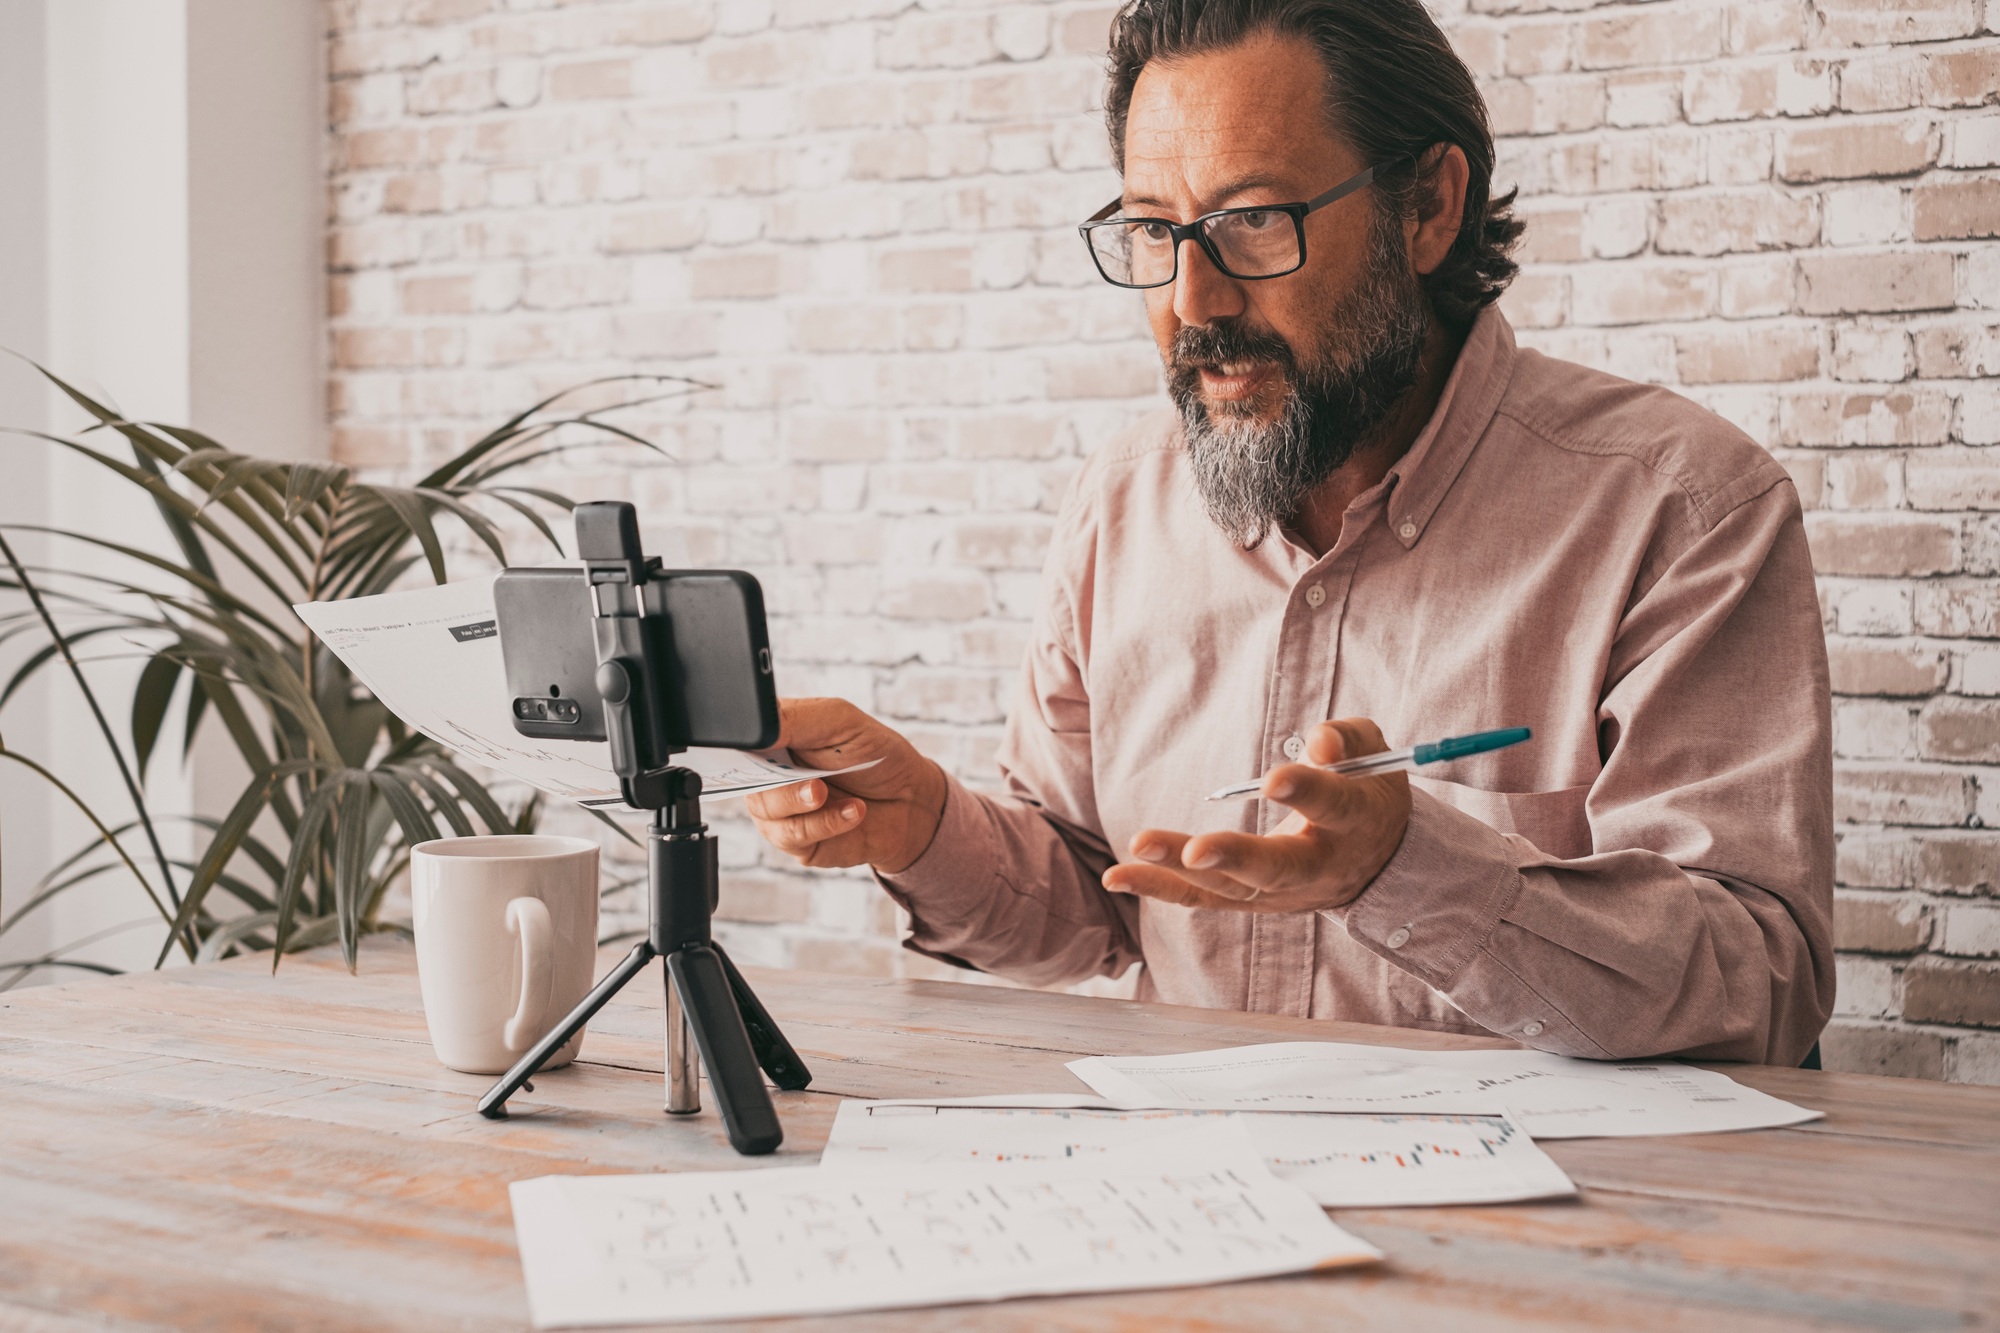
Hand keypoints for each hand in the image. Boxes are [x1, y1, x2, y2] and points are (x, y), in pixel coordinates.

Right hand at [744, 698, 947, 873]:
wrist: (911, 800)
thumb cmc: (874, 754)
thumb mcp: (838, 720)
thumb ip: (795, 718)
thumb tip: (758, 725)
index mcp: (772, 738)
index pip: (737, 738)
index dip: (736, 743)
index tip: (759, 746)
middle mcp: (769, 775)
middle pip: (744, 778)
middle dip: (778, 781)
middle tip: (814, 782)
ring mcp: (780, 810)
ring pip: (766, 810)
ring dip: (804, 803)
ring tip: (833, 793)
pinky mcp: (796, 842)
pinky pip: (793, 836)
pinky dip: (826, 823)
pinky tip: (852, 812)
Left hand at [1101, 719, 1411, 913]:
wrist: (1379, 863)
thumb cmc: (1366, 791)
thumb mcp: (1373, 753)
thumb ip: (1346, 740)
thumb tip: (1316, 744)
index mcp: (1355, 821)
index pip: (1332, 807)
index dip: (1307, 791)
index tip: (1274, 780)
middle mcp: (1319, 866)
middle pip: (1275, 869)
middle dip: (1234, 858)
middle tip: (1194, 850)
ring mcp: (1281, 892)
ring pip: (1229, 890)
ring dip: (1179, 874)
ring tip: (1135, 851)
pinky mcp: (1249, 901)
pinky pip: (1201, 898)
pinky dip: (1160, 889)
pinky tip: (1117, 877)